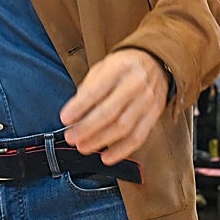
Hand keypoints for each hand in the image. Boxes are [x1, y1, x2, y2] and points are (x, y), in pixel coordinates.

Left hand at [59, 49, 167, 165]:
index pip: (96, 90)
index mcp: (119, 67)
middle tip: (71, 137)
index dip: (79, 107)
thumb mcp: (103, 67)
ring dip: (100, 141)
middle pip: (109, 112)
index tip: (65, 119)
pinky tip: (106, 157)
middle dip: (87, 128)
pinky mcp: (154, 115)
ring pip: (123, 127)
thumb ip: (89, 88)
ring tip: (83, 147)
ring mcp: (148, 100)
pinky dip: (121, 150)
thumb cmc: (123, 67)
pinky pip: (138, 137)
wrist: (155, 62)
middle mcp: (136, 83)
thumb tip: (74, 113)